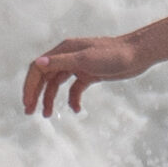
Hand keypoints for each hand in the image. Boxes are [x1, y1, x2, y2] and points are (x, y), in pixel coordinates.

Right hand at [22, 35, 149, 115]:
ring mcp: (79, 66)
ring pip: (58, 84)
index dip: (30, 86)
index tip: (28, 103)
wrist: (139, 54)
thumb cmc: (114, 54)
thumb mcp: (86, 60)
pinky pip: (75, 88)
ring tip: (47, 115)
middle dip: (36, 94)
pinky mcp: (90, 74)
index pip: (38, 68)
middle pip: (45, 77)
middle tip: (30, 112)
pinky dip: (73, 99)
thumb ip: (62, 62)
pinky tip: (77, 109)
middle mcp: (68, 57)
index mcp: (63, 50)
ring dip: (50, 99)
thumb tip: (38, 63)